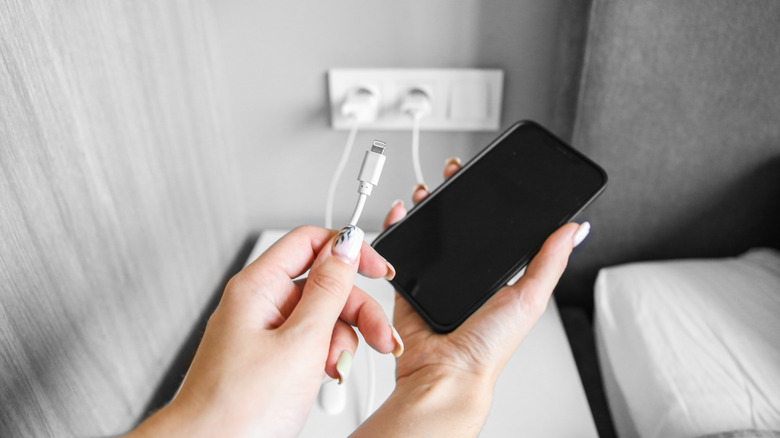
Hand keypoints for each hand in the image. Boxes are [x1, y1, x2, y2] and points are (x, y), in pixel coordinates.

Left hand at [128, 225, 399, 437]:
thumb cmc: (238, 408)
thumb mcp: (301, 342)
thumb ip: (329, 290)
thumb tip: (347, 245)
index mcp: (258, 287)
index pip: (310, 242)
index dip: (349, 252)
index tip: (380, 271)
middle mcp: (258, 302)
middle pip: (322, 283)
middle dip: (356, 309)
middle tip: (380, 338)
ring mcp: (263, 330)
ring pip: (320, 315)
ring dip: (342, 339)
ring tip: (340, 368)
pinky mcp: (269, 355)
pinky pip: (309, 341)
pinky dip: (326, 356)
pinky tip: (328, 374)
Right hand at [354, 158, 589, 436]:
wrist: (445, 372)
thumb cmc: (487, 348)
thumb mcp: (530, 299)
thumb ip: (550, 262)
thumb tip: (576, 231)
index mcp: (497, 278)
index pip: (496, 230)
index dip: (492, 202)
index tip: (490, 178)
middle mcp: (466, 277)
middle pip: (459, 227)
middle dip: (454, 196)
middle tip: (454, 174)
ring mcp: (436, 281)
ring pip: (429, 234)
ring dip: (426, 208)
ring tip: (428, 191)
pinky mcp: (409, 286)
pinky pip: (401, 252)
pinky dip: (399, 229)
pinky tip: (403, 213)